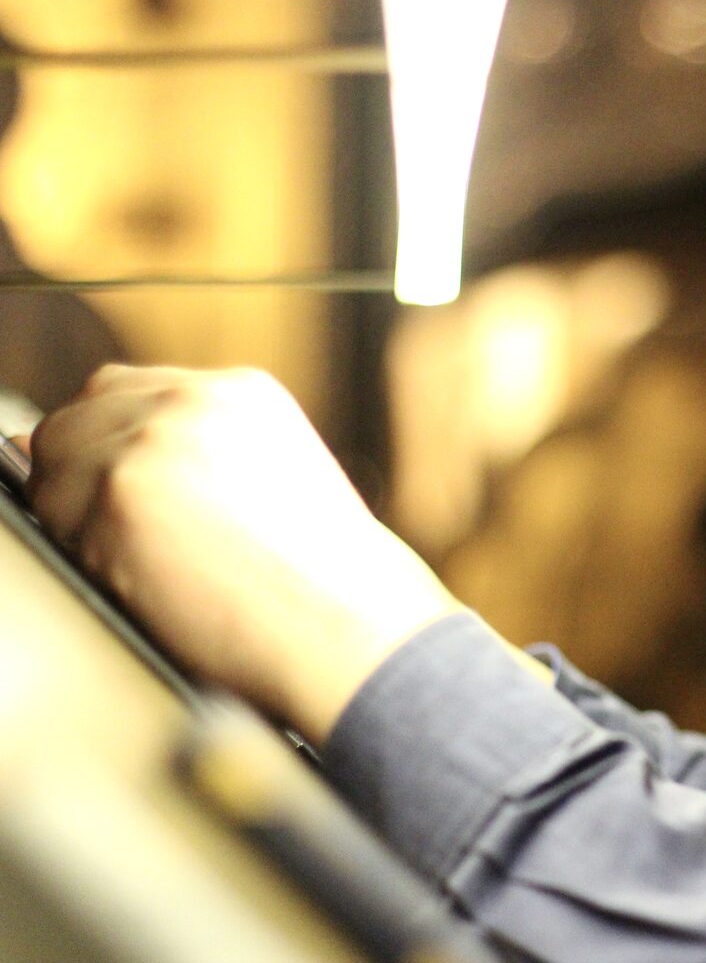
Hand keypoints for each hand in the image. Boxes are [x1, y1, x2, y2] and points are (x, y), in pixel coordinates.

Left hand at [27, 365, 465, 742]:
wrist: (345, 623)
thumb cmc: (322, 583)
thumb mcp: (276, 480)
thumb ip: (201, 455)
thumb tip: (100, 467)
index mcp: (242, 391)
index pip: (127, 393)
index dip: (114, 447)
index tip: (127, 493)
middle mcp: (194, 397)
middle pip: (80, 414)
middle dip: (87, 473)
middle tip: (129, 537)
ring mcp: (153, 437)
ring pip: (54, 464)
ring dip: (78, 516)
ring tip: (147, 566)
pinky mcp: (119, 488)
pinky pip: (50, 518)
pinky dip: (81, 555)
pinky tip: (143, 581)